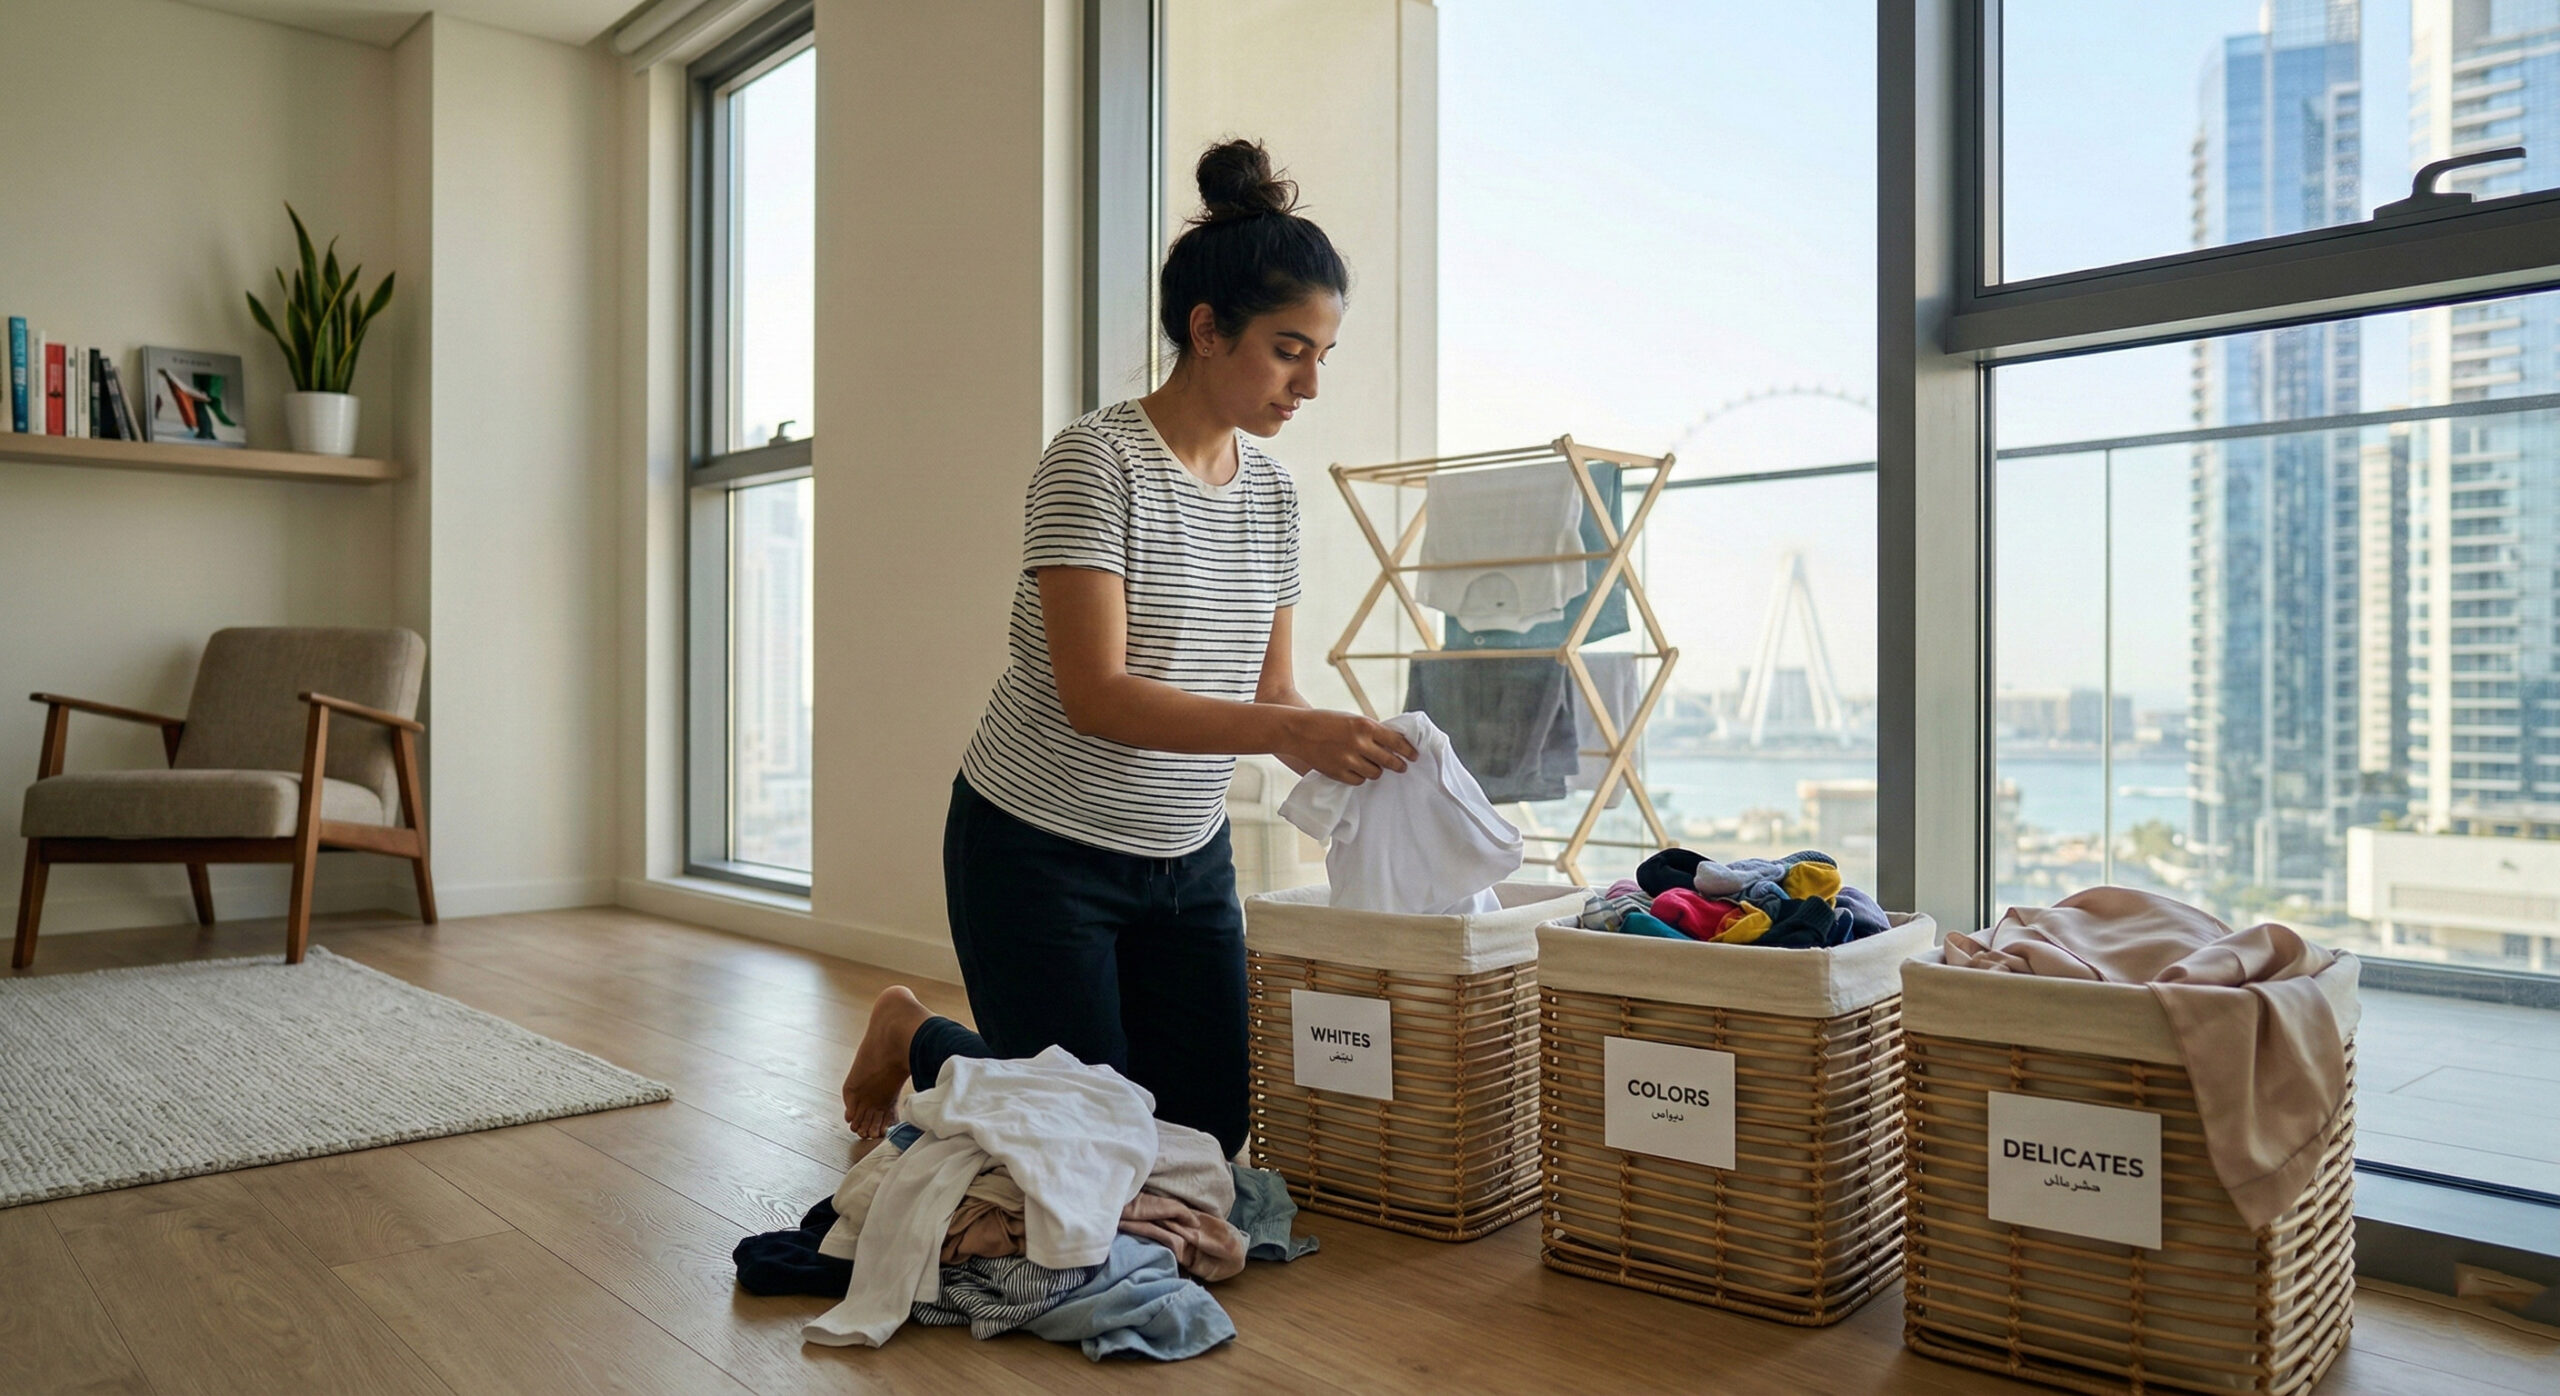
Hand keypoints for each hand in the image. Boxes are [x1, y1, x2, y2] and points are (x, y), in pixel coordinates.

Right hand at [1278, 709, 1417, 784]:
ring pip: (1375, 773)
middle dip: (1399, 765)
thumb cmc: (1327, 722)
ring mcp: (1348, 760)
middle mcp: (1359, 743)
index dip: (1408, 750)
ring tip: (1373, 766)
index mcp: (1365, 726)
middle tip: (1402, 767)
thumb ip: (1371, 731)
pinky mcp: (1338, 773)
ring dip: (1377, 770)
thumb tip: (1393, 744)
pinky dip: (1360, 776)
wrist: (1298, 731)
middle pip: (1389, 761)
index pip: (1396, 741)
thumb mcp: (1352, 719)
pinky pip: (1359, 781)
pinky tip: (1357, 770)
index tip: (1414, 755)